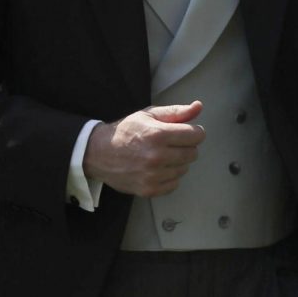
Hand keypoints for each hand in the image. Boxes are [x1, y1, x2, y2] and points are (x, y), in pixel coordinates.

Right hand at [83, 101, 205, 196]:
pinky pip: (174, 184)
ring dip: (177, 162)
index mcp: (158, 135)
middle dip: (186, 146)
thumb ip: (176, 112)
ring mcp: (152, 176)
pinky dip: (169, 177)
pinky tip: (157, 169)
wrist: (99, 153)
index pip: (196, 136)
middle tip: (171, 143)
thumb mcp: (149, 115)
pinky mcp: (148, 190)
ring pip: (184, 169)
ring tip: (161, 156)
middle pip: (193, 153)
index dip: (194, 132)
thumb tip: (198, 106)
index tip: (186, 132)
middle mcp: (157, 157)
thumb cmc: (126, 132)